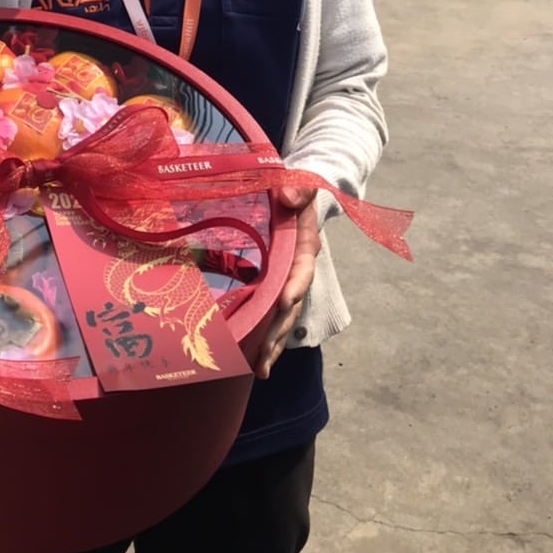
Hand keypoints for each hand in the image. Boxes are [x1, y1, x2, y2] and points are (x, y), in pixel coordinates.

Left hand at [254, 187, 320, 380]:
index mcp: (304, 245)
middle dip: (279, 332)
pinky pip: (270, 312)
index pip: (302, 269)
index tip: (284, 304)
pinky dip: (263, 334)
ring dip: (272, 343)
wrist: (293, 193)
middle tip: (264, 359)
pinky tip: (249, 357)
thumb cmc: (293, 188)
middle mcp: (298, 269)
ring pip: (282, 317)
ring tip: (259, 370)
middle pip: (291, 305)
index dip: (294, 287)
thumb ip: (297, 188)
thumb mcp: (298, 182)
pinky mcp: (273, 285)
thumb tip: (287, 199)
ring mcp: (286, 281)